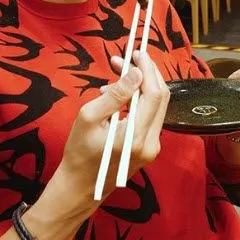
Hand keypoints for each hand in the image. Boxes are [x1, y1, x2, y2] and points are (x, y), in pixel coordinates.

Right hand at [58, 50, 169, 201]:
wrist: (80, 187)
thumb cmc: (79, 152)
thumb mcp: (89, 117)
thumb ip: (115, 94)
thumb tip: (135, 73)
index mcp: (136, 137)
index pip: (153, 95)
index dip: (148, 70)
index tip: (137, 52)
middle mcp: (151, 143)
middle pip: (161, 98)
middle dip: (146, 72)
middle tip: (128, 57)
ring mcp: (153, 147)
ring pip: (157, 105)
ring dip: (141, 84)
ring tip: (117, 70)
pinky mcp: (149, 147)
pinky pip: (149, 115)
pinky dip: (138, 98)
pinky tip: (118, 92)